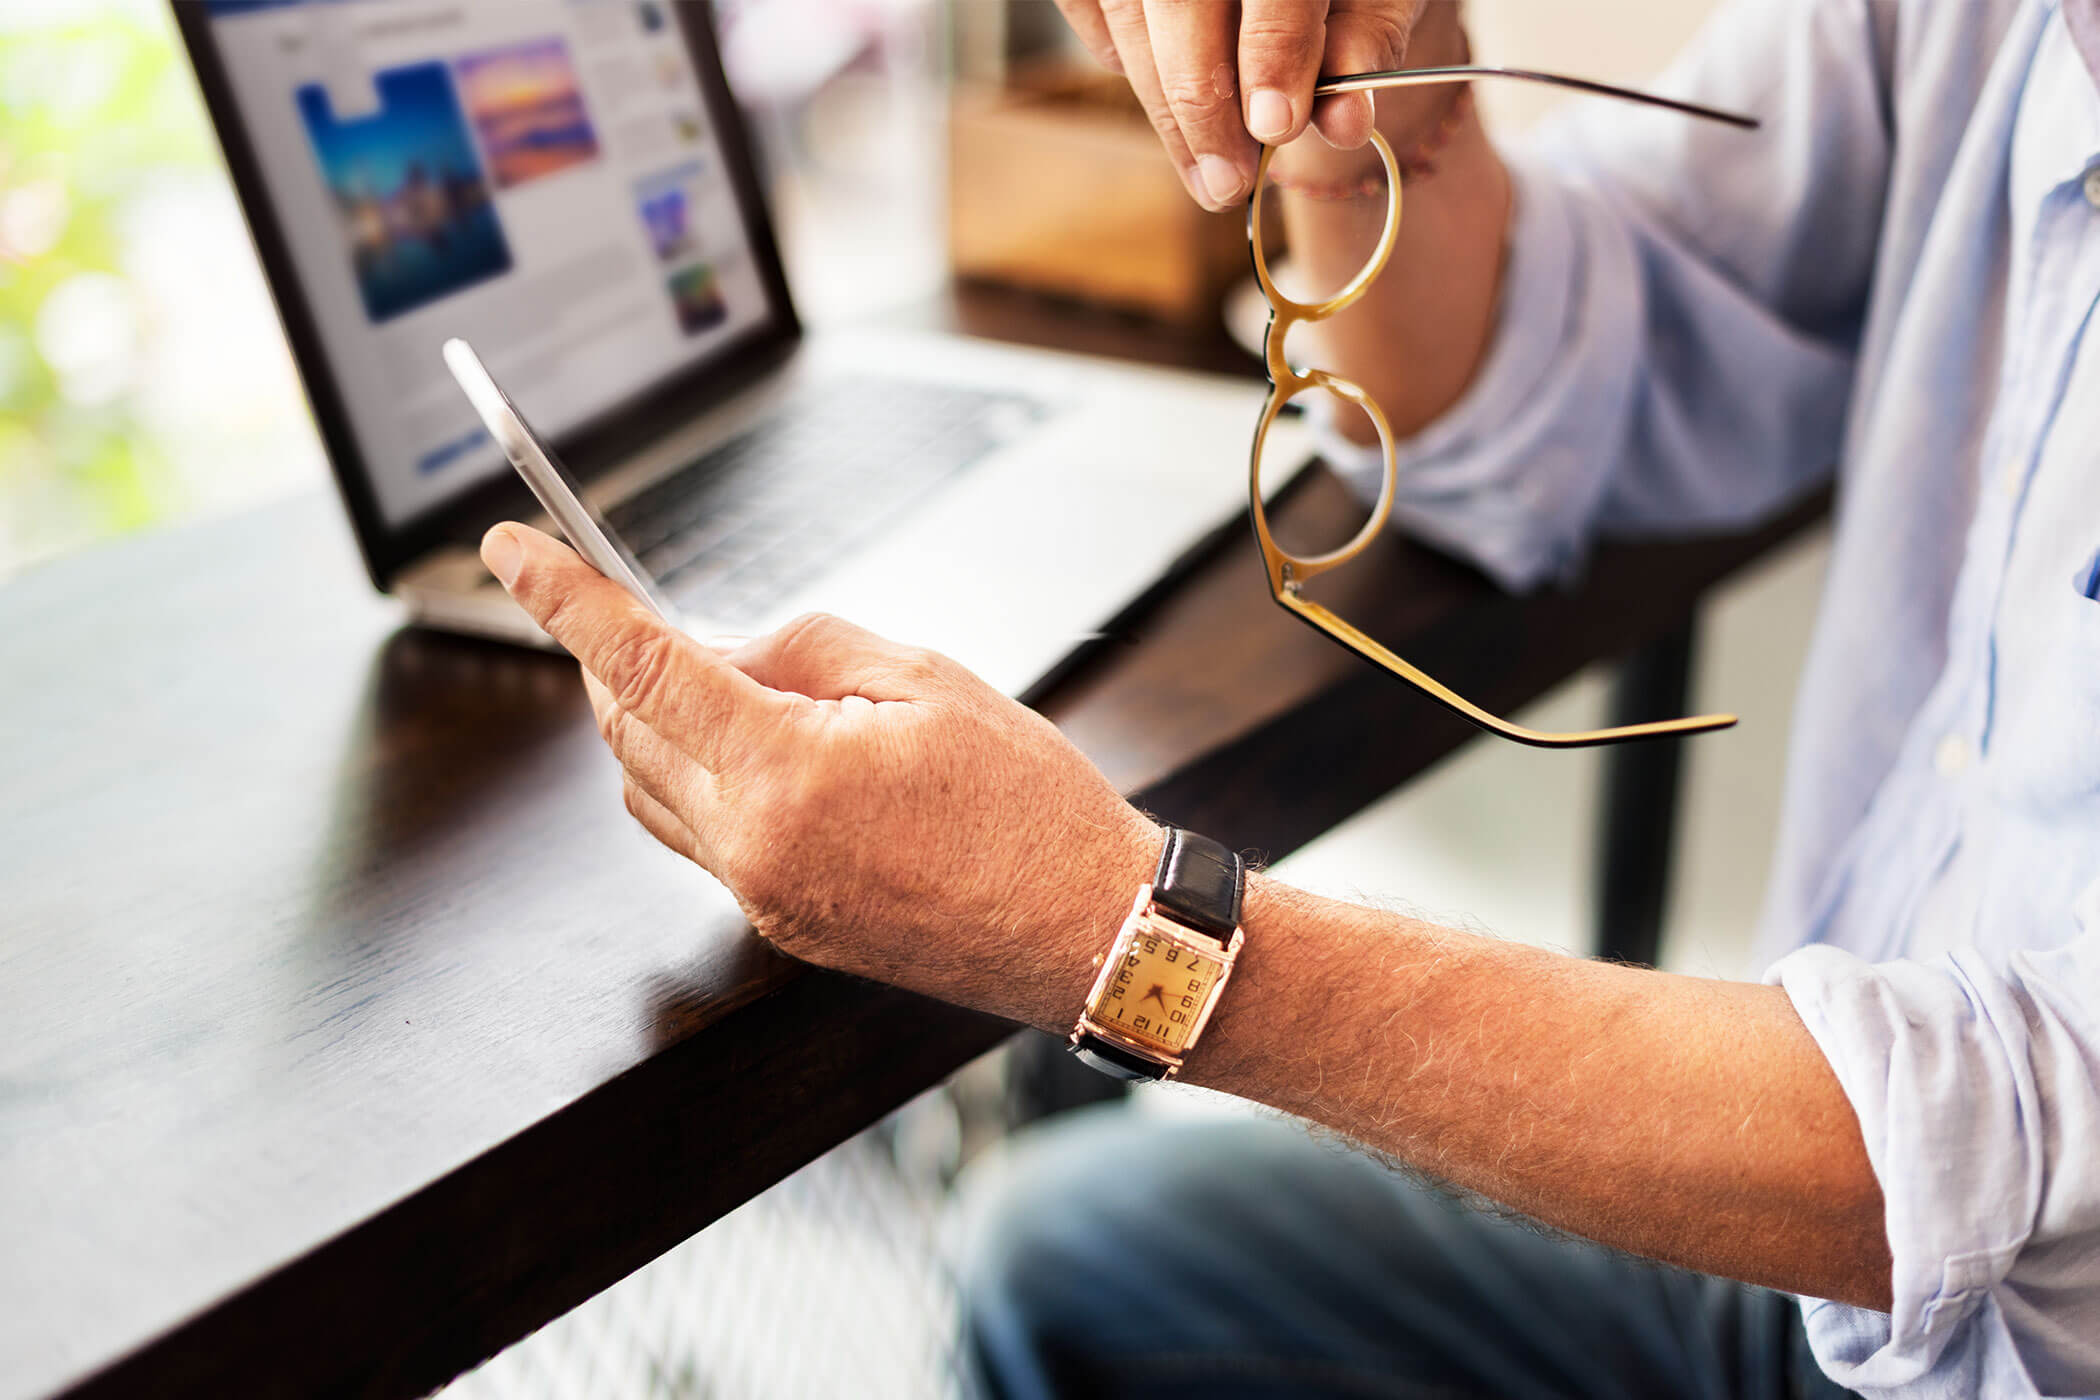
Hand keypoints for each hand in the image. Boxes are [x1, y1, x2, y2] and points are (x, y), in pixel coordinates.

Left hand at [481, 523, 1160, 1029]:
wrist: (1091, 935)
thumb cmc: (1034, 808)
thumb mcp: (929, 681)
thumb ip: (806, 649)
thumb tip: (729, 648)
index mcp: (786, 774)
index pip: (638, 667)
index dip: (564, 600)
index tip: (514, 551)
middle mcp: (754, 847)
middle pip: (628, 731)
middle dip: (617, 660)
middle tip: (653, 608)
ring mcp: (763, 897)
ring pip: (650, 791)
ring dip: (657, 723)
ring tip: (740, 682)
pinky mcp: (785, 926)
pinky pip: (699, 837)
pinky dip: (700, 776)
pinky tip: (768, 748)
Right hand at [1053, 0, 1440, 209]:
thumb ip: (1366, 42)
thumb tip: (1346, 123)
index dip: (1272, 58)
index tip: (1277, 131)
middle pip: (1182, 8)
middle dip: (1204, 108)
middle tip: (1230, 183)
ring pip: (1130, 21)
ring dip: (1164, 109)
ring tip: (1206, 171)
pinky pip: (1090, 11)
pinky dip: (1121, 59)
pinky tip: (1164, 98)